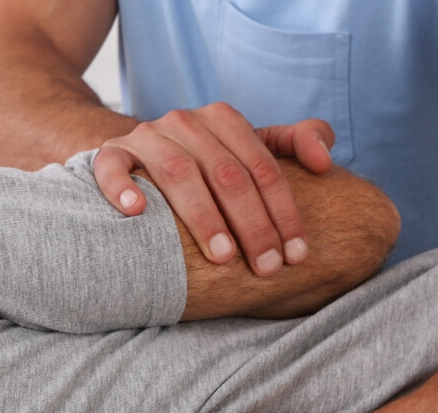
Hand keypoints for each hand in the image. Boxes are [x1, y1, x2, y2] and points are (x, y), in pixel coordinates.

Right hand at [92, 103, 334, 275]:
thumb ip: (294, 144)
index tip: (297, 255)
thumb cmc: (206, 164)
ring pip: (178, 172)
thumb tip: (326, 162)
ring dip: (203, 216)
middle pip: (227, 174)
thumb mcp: (251, 148)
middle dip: (252, 225)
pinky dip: (123, 188)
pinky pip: (112, 167)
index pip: (264, 168)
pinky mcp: (112, 154)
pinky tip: (136, 214)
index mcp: (224, 120)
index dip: (284, 212)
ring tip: (222, 257)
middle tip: (267, 268)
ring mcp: (147, 137)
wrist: (139, 155)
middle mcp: (186, 122)